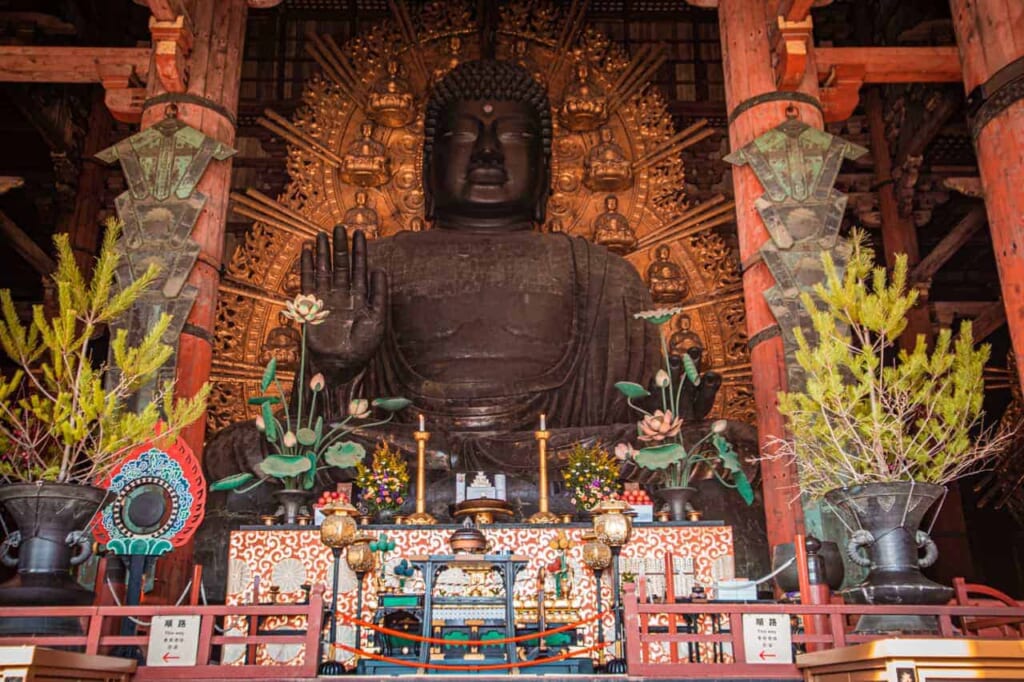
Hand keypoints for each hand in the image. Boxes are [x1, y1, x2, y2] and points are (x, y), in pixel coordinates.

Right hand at [300, 227, 386, 378]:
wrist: (340, 364)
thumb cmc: (362, 347)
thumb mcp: (377, 319)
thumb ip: (378, 294)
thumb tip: (380, 269)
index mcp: (361, 297)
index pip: (360, 268)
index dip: (360, 251)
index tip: (360, 233)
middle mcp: (343, 295)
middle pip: (341, 265)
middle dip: (341, 246)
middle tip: (340, 227)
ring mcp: (327, 298)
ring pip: (324, 269)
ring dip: (323, 252)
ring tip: (322, 234)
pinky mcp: (312, 305)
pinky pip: (309, 281)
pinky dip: (307, 266)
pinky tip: (307, 251)